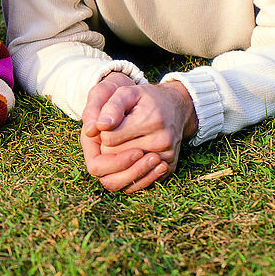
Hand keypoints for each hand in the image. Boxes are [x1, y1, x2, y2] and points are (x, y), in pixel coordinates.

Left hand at [83, 82, 197, 192]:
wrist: (175, 109)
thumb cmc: (146, 100)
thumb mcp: (128, 93)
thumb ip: (112, 106)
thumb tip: (99, 125)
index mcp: (149, 120)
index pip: (108, 138)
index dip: (102, 132)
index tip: (109, 122)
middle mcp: (161, 141)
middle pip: (113, 156)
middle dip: (107, 146)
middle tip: (115, 133)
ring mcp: (166, 157)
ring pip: (123, 172)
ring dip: (116, 160)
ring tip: (121, 144)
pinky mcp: (168, 168)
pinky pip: (138, 182)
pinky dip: (127, 172)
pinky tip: (129, 156)